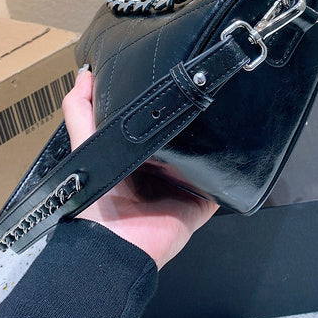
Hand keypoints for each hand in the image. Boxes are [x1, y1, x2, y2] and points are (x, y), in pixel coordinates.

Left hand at [63, 68, 217, 268]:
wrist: (117, 244)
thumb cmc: (97, 201)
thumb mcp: (84, 145)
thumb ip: (80, 111)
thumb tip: (85, 73)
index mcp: (136, 156)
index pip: (156, 123)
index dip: (163, 103)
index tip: (176, 76)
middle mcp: (161, 170)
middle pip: (183, 137)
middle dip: (193, 119)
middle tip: (207, 91)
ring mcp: (184, 187)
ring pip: (206, 156)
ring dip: (215, 141)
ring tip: (226, 113)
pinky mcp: (202, 202)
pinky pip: (223, 185)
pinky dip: (230, 171)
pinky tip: (237, 147)